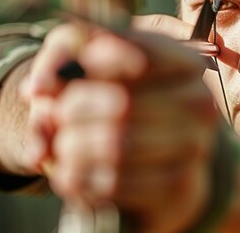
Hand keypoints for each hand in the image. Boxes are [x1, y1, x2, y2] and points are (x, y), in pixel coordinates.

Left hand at [22, 16, 220, 231]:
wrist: (149, 154)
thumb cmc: (116, 93)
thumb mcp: (90, 59)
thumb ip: (63, 54)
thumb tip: (40, 88)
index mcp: (186, 62)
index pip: (146, 55)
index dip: (101, 61)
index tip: (77, 67)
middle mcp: (199, 102)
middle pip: (123, 104)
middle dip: (72, 110)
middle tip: (52, 115)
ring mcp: (194, 146)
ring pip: (117, 146)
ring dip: (71, 147)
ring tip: (58, 144)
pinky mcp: (180, 186)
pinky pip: (116, 183)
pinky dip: (81, 178)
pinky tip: (70, 172)